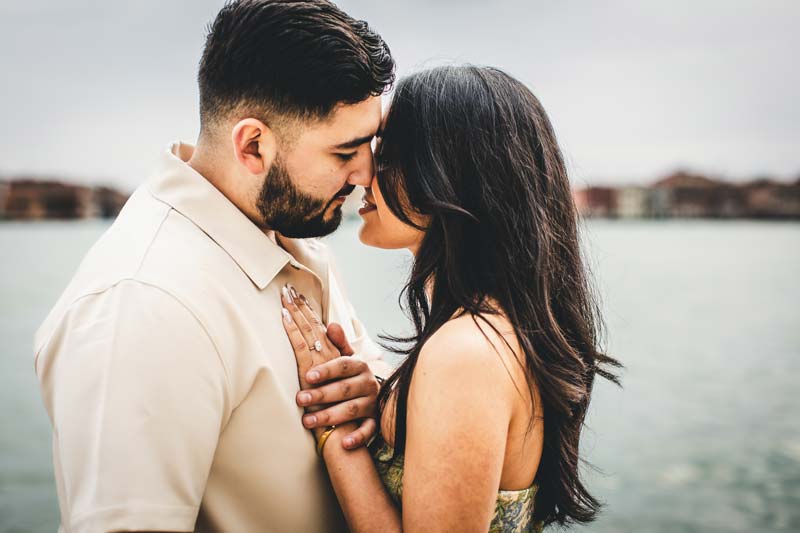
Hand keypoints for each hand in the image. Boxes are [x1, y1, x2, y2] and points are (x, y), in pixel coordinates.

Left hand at [280, 284, 379, 448]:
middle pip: (344, 389)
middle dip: (321, 395)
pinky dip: (358, 437)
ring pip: (352, 411)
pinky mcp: (374, 422)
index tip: (308, 376)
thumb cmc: (350, 377)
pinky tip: (345, 444)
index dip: (326, 370)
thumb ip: (337, 343)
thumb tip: (330, 324)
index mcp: (359, 366)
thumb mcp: (346, 358)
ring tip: (307, 422)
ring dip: (330, 416)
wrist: (372, 398)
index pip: (342, 365)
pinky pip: (369, 431)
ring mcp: (372, 404)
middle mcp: (367, 384)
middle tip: (300, 399)